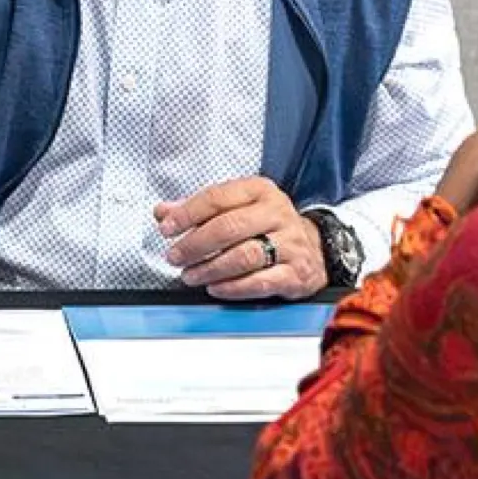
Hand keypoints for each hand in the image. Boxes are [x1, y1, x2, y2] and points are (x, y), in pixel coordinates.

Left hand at [154, 177, 327, 299]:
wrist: (314, 248)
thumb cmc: (266, 226)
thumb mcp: (235, 207)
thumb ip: (198, 210)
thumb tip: (163, 211)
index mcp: (259, 190)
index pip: (217, 198)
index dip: (187, 213)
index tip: (166, 227)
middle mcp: (277, 213)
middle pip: (229, 227)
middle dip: (195, 244)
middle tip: (175, 256)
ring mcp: (290, 243)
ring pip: (245, 255)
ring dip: (211, 268)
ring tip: (190, 276)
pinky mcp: (297, 272)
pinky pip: (261, 281)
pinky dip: (233, 287)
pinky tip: (215, 288)